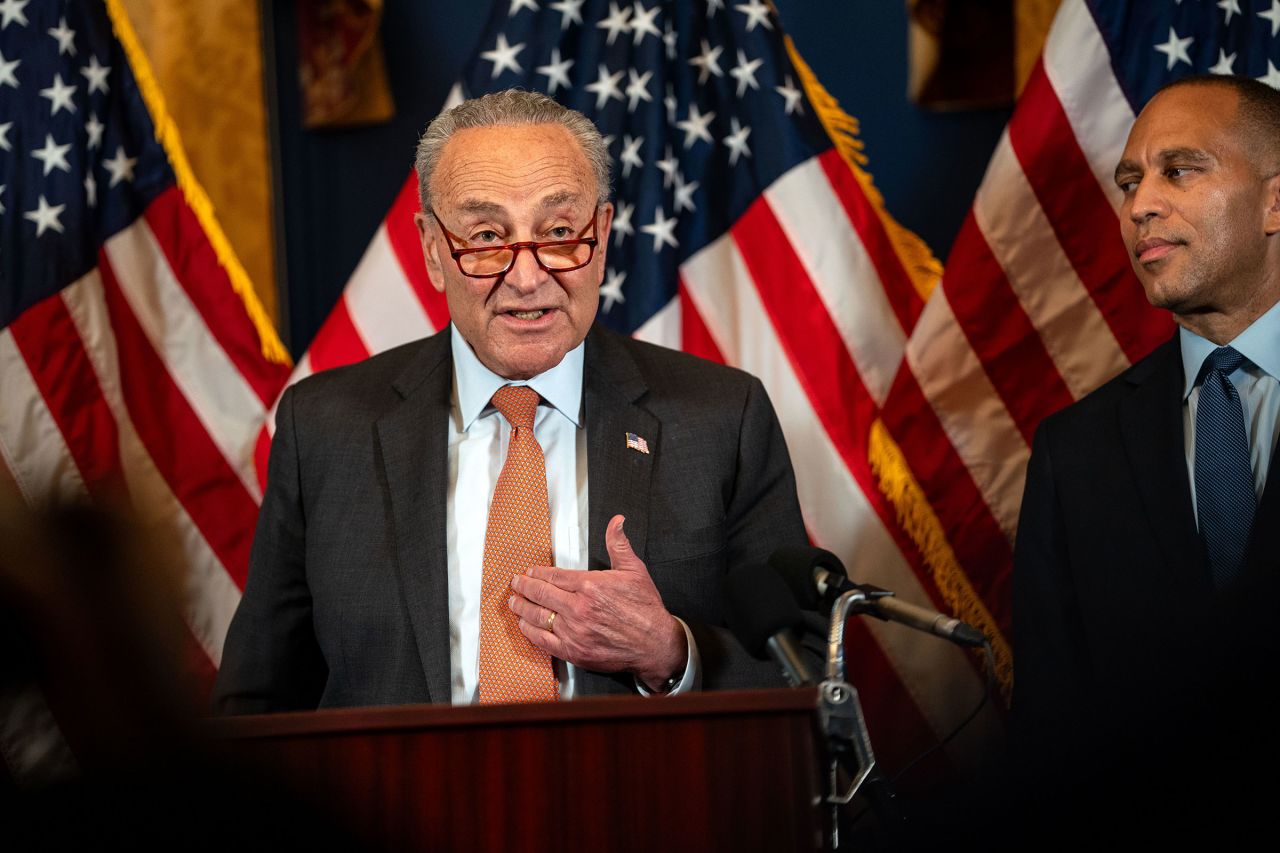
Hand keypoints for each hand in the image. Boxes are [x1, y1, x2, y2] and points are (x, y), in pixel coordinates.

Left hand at [508, 514, 686, 690]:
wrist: (655, 644)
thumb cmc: (646, 609)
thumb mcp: (634, 570)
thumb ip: (619, 544)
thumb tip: (616, 522)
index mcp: (590, 585)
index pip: (553, 576)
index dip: (537, 574)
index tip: (529, 572)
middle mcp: (579, 608)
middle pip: (540, 594)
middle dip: (523, 588)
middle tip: (516, 584)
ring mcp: (574, 631)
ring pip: (537, 617)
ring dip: (522, 608)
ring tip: (514, 603)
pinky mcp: (574, 651)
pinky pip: (543, 641)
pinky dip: (530, 632)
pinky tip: (525, 626)